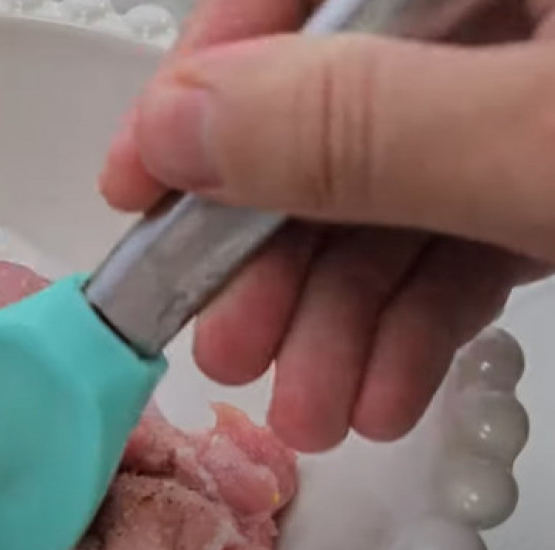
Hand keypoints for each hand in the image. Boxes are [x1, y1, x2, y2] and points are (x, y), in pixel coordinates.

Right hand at [99, 0, 554, 451]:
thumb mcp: (538, 142)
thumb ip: (358, 125)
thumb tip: (177, 127)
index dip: (201, 84)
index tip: (136, 190)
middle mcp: (501, 12)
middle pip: (332, 108)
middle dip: (272, 251)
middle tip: (231, 345)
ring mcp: (531, 94)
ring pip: (392, 188)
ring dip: (334, 312)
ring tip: (309, 408)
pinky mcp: (553, 173)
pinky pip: (463, 230)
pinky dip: (415, 317)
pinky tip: (384, 390)